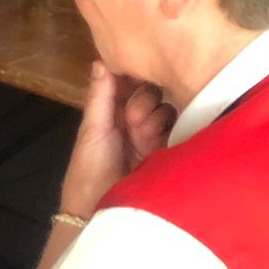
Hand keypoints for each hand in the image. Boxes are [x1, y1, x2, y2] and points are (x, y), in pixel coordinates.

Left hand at [58, 62, 174, 217]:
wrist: (100, 209)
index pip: (131, 83)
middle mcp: (137, 120)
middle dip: (143, 101)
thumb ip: (101, 95)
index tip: (136, 70)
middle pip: (152, 92)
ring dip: (154, 118)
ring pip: (166, 108)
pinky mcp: (170, 149)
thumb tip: (102, 59)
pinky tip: (156, 139)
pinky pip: (179, 127)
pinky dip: (169, 128)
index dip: (133, 76)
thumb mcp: (92, 129)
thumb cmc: (89, 169)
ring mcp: (155, 135)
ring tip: (141, 137)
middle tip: (132, 119)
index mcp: (115, 112)